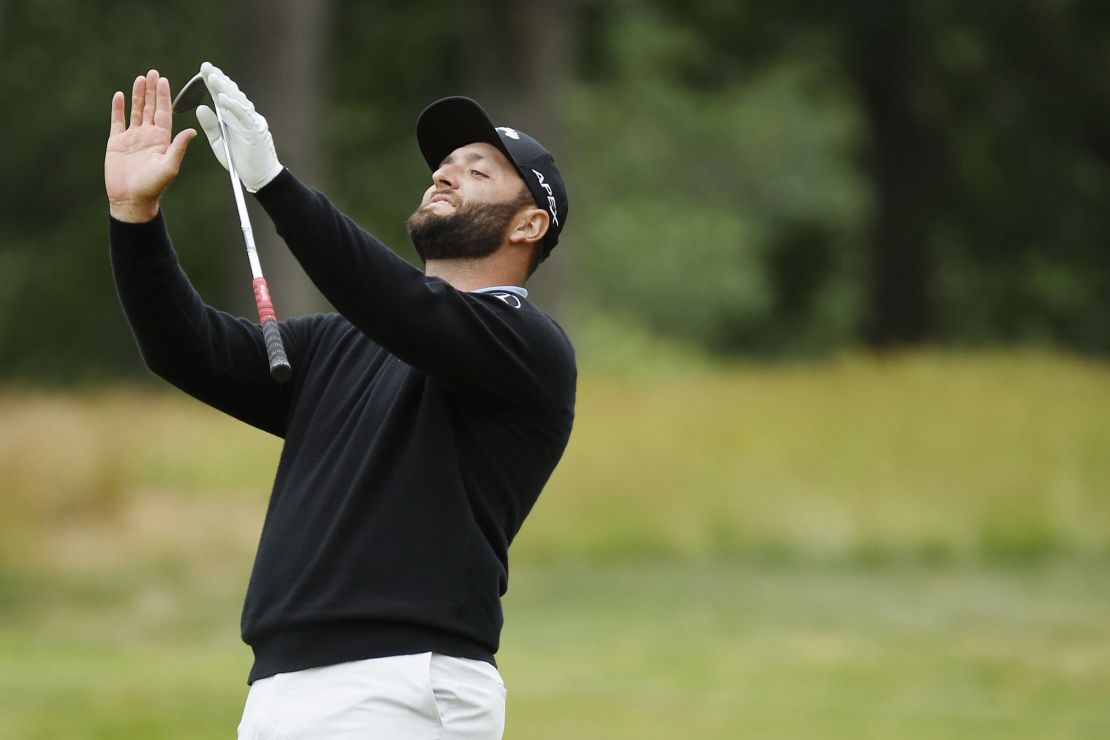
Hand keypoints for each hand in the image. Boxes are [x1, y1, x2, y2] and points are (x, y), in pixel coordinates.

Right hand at [104, 70, 196, 221]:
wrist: (131, 200)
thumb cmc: (153, 187)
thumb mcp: (169, 166)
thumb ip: (179, 148)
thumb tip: (192, 131)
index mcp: (161, 140)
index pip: (163, 112)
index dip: (163, 96)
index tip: (164, 80)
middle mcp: (148, 136)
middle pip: (150, 108)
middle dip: (152, 90)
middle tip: (153, 72)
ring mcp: (132, 138)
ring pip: (135, 111)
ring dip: (137, 95)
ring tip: (140, 78)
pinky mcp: (117, 143)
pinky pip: (117, 121)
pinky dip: (119, 108)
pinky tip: (120, 95)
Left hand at [195, 62, 283, 192]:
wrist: (260, 178)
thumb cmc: (241, 161)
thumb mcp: (220, 142)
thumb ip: (211, 125)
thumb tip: (200, 107)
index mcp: (236, 118)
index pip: (224, 96)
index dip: (215, 83)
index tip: (205, 70)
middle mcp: (246, 116)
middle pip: (231, 94)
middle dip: (219, 80)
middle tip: (206, 67)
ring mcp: (252, 122)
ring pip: (238, 101)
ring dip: (225, 89)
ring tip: (213, 78)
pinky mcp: (256, 132)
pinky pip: (244, 117)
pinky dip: (233, 107)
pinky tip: (222, 98)